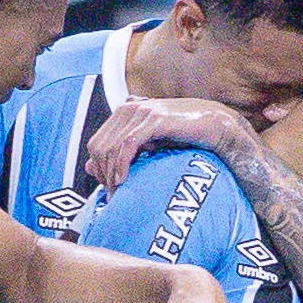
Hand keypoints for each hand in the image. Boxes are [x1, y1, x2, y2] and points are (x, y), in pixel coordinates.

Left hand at [85, 97, 249, 193]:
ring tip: (118, 192)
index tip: (108, 188)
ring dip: (111, 173)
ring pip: (111, 146)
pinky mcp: (155, 119)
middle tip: (112, 195)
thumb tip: (88, 167)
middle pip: (99, 146)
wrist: (215, 126)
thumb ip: (120, 154)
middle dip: (103, 174)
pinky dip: (122, 164)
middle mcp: (129, 108)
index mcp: (124, 111)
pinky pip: (128, 143)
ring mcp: (142, 111)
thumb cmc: (184, 136)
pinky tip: (124, 179)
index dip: (98, 168)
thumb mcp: (148, 146)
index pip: (96, 143)